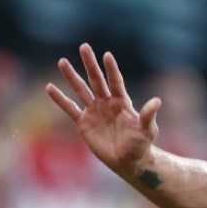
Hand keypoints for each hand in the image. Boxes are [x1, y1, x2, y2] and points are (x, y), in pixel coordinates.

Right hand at [46, 43, 160, 174]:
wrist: (128, 161)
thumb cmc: (140, 145)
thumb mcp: (147, 131)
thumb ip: (149, 116)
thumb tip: (157, 101)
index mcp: (122, 102)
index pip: (115, 81)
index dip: (111, 69)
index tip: (106, 55)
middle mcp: (106, 102)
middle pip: (96, 79)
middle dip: (90, 64)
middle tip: (84, 46)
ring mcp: (94, 111)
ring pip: (81, 89)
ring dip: (71, 76)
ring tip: (62, 61)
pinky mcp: (83, 122)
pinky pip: (70, 108)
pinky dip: (60, 99)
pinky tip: (50, 87)